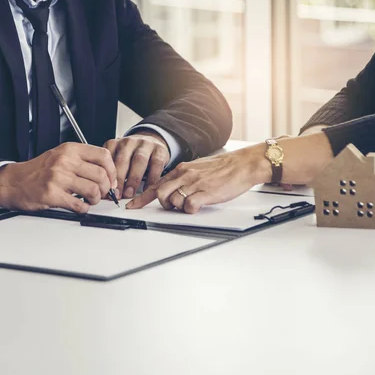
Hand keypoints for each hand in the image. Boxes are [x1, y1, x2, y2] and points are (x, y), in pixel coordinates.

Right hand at [0, 142, 116, 212]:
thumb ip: (83, 161)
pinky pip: (79, 205)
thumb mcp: (61, 156)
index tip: (111, 179)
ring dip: (95, 200)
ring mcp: (58, 177)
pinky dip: (84, 209)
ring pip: (93, 190)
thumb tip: (108, 175)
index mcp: (70, 150)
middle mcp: (65, 161)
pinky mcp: (52, 194)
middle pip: (101, 175)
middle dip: (106, 188)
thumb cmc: (38, 171)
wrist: (13, 182)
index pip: (103, 155)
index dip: (112, 170)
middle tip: (102, 193)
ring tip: (89, 200)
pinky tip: (79, 206)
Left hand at [104, 131, 170, 198]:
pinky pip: (156, 163)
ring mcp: (145, 144)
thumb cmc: (131, 157)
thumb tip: (105, 194)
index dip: (106, 175)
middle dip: (119, 179)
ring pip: (139, 160)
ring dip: (133, 179)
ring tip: (129, 193)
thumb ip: (111, 173)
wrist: (151, 142)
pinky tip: (147, 189)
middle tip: (117, 194)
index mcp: (115, 144)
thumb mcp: (117, 160)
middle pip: (122, 159)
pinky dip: (151, 178)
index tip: (106, 190)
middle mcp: (129, 142)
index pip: (107, 158)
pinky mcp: (159, 149)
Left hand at [127, 144, 269, 213]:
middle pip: (160, 194)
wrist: (242, 164)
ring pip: (172, 200)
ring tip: (191, 204)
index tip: (132, 206)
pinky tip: (199, 206)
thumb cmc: (223, 168)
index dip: (141, 198)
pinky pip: (189, 206)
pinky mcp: (206, 193)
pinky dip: (191, 210)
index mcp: (181, 170)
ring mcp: (195, 184)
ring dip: (179, 207)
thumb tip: (171, 189)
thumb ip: (183, 177)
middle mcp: (185, 175)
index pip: (155, 184)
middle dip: (163, 205)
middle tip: (173, 208)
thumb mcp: (197, 168)